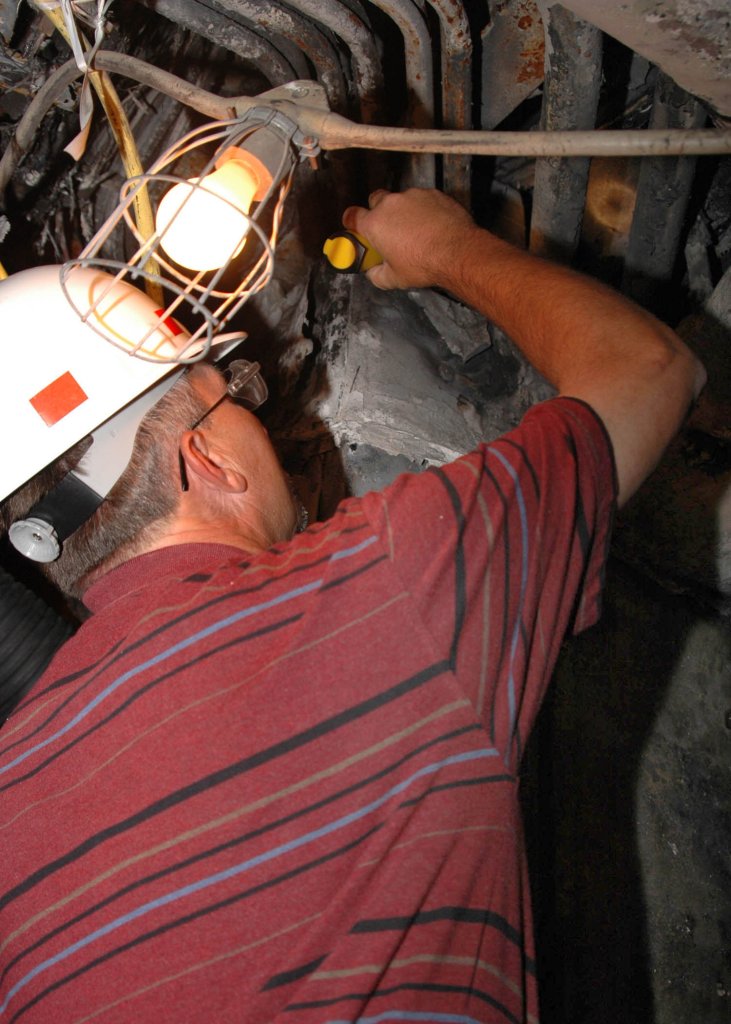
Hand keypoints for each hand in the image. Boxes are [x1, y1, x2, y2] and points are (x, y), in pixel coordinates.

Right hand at [341, 188, 476, 290]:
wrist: (457, 252)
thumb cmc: (423, 265)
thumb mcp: (394, 279)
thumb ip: (376, 274)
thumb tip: (372, 272)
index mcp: (375, 224)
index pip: (352, 216)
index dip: (353, 222)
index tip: (357, 227)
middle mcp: (390, 204)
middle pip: (376, 200)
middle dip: (379, 211)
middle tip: (389, 229)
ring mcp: (412, 196)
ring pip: (402, 199)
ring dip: (405, 211)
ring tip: (417, 230)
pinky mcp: (433, 193)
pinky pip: (423, 199)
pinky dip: (425, 209)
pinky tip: (433, 225)